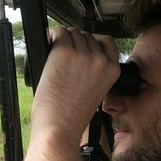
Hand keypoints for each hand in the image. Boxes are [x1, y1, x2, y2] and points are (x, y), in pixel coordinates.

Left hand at [31, 27, 119, 144]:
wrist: (59, 127)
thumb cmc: (72, 116)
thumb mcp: (96, 92)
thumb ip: (95, 71)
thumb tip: (81, 51)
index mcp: (112, 71)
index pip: (107, 42)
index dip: (92, 42)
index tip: (82, 46)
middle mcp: (100, 61)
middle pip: (86, 35)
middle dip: (74, 43)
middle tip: (64, 59)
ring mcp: (83, 55)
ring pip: (72, 33)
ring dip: (62, 40)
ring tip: (55, 58)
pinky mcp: (64, 52)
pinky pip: (58, 33)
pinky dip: (51, 36)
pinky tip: (48, 46)